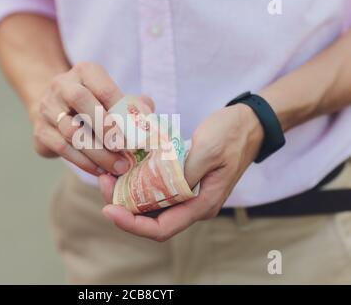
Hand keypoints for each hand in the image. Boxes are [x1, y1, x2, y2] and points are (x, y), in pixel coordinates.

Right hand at [33, 62, 131, 175]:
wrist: (56, 111)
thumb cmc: (95, 105)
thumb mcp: (115, 100)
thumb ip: (134, 106)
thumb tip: (148, 119)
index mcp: (85, 72)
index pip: (103, 88)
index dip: (121, 110)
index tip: (136, 132)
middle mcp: (62, 85)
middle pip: (80, 100)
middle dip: (105, 127)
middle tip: (124, 148)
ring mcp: (47, 107)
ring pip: (71, 130)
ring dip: (98, 152)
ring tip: (118, 166)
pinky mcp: (40, 131)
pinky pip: (62, 148)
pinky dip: (83, 162)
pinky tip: (100, 170)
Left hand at [99, 104, 263, 240]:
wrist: (248, 123)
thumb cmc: (231, 134)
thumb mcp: (208, 150)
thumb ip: (182, 171)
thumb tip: (155, 186)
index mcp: (201, 204)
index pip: (161, 228)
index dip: (131, 224)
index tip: (109, 209)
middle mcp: (192, 205)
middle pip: (151, 218)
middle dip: (123, 206)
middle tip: (104, 182)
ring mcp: (187, 193)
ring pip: (151, 204)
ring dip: (128, 193)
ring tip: (109, 174)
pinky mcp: (183, 180)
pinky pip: (156, 188)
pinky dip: (138, 181)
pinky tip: (125, 166)